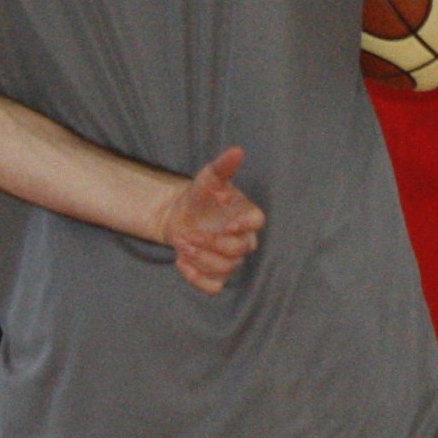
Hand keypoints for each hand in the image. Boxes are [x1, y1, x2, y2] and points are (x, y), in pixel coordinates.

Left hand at [159, 147, 264, 294]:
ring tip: (181, 242)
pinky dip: (196, 278)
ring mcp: (230, 261)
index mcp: (245, 216)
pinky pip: (213, 287)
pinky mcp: (215, 276)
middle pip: (239, 250)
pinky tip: (181, 262)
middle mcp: (242, 240)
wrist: (180, 215)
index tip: (228, 223)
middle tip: (189, 233)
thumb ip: (223, 167)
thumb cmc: (200, 197)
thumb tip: (237, 151)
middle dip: (212, 243)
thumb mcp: (207, 179)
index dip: (245, 226)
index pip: (257, 223)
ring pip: (225, 269)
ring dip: (200, 258)